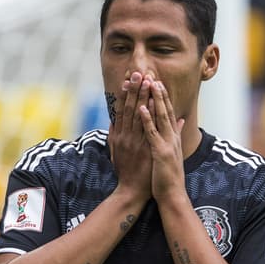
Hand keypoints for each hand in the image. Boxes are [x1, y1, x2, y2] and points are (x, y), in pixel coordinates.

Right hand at [108, 71, 153, 205]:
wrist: (131, 190)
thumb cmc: (125, 171)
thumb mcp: (116, 151)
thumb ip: (114, 135)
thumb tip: (113, 121)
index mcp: (119, 135)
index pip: (122, 110)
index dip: (125, 94)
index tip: (128, 79)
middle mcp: (125, 136)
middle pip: (129, 108)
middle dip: (134, 90)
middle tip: (138, 72)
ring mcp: (134, 142)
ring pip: (138, 115)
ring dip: (142, 97)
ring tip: (146, 81)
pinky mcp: (143, 148)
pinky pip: (146, 128)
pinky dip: (148, 115)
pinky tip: (151, 103)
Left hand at [138, 79, 186, 203]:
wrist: (172, 194)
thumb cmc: (168, 175)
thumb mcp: (172, 151)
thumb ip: (176, 133)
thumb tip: (179, 119)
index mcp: (171, 137)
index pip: (166, 112)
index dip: (161, 96)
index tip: (155, 81)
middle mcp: (170, 137)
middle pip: (164, 110)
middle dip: (158, 92)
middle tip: (152, 74)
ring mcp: (166, 144)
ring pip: (159, 117)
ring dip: (154, 100)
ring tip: (148, 84)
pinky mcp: (160, 152)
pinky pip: (152, 133)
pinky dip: (147, 119)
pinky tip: (142, 107)